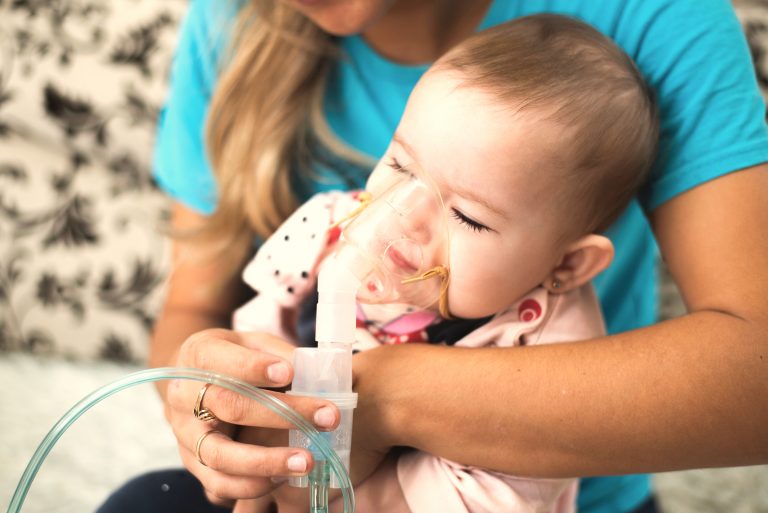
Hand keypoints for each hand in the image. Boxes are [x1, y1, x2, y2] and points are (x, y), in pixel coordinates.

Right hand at [162, 328, 340, 505]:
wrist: (193, 380)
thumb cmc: (231, 358)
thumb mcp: (251, 342)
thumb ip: (277, 353)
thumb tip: (314, 372)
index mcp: (198, 355)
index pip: (224, 362)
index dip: (255, 367)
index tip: (290, 372)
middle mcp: (184, 396)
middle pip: (229, 407)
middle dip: (282, 414)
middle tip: (327, 418)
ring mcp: (185, 433)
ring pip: (219, 454)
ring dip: (266, 462)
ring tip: (306, 461)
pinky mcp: (191, 462)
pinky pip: (217, 483)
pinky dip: (251, 485)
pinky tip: (283, 477)